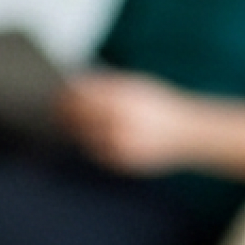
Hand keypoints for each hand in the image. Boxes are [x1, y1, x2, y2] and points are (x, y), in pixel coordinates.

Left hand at [57, 72, 195, 174]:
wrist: (187, 133)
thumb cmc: (159, 106)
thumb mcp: (136, 85)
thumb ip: (106, 84)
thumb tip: (73, 83)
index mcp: (122, 96)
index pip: (79, 96)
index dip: (64, 96)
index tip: (57, 94)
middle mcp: (120, 120)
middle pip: (76, 118)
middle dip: (64, 115)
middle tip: (57, 112)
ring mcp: (121, 143)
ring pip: (83, 138)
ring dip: (77, 132)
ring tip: (78, 125)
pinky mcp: (123, 162)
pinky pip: (96, 153)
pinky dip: (93, 146)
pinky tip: (99, 139)